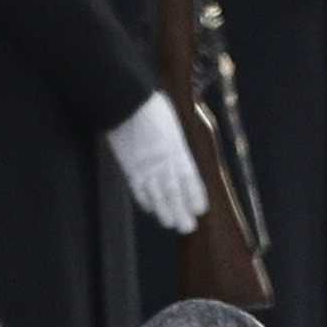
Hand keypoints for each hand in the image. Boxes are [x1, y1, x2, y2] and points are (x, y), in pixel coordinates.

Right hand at [107, 91, 207, 233]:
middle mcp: (165, 163)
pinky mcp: (129, 167)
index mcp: (179, 151)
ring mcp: (146, 167)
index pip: (191, 180)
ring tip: (171, 223)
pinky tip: (150, 208)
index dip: (195, 197)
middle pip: (175, 194)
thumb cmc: (151, 105)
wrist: (126, 100)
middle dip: (182, 212)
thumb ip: (178, 142)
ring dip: (165, 212)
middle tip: (187, 226)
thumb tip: (181, 151)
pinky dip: (145, 200)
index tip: (200, 210)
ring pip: (157, 196)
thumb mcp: (173, 123)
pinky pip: (138, 189)